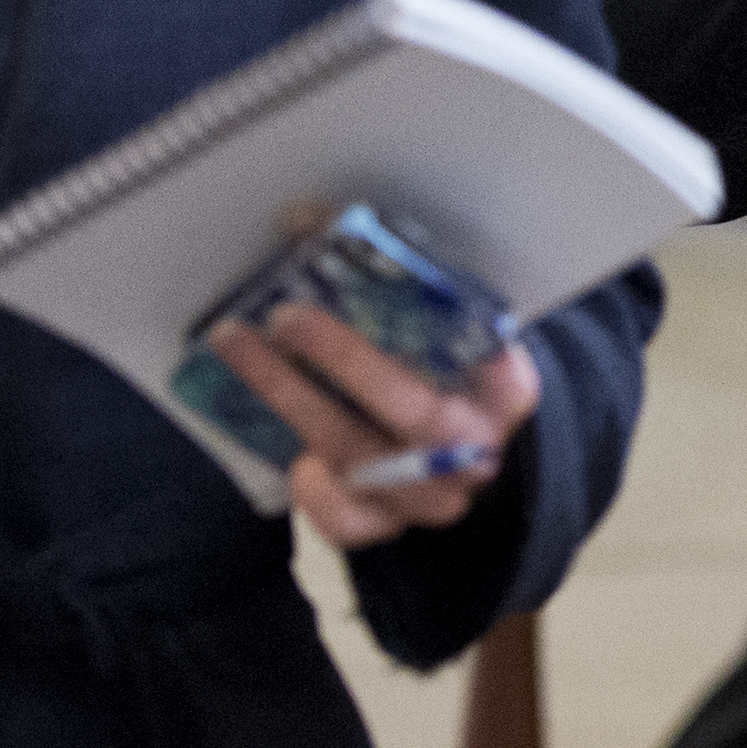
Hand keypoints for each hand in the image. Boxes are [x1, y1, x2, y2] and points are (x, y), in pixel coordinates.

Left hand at [201, 303, 538, 548]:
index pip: (482, 350)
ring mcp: (435, 497)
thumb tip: (307, 218)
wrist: (471, 466)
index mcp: (508, 391)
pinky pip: (346, 521)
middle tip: (286, 317)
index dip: (432, 314)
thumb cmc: (450, 380)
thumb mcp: (450, 333)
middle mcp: (477, 449)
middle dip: (343, 358)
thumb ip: (402, 286)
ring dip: (289, 398)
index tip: (380, 277)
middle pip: (412, 407)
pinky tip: (298, 458)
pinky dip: (313, 489)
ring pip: (357, 455)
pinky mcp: (393, 529)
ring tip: (238, 346)